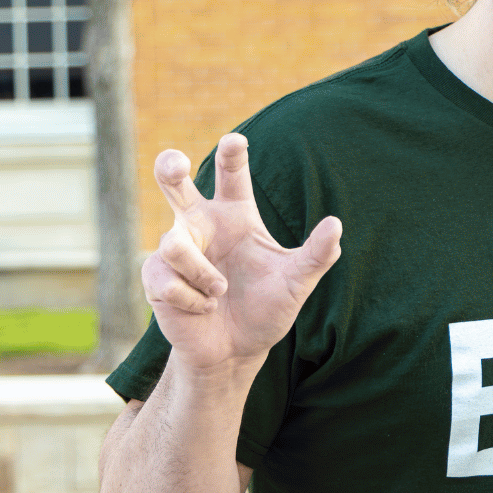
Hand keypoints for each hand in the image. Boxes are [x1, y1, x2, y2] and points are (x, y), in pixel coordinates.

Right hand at [140, 133, 342, 371]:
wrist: (235, 352)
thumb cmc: (266, 309)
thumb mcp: (296, 282)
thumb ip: (316, 254)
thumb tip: (336, 224)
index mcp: (236, 216)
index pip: (232, 177)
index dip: (232, 157)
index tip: (235, 140)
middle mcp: (203, 224)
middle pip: (177, 184)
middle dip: (170, 168)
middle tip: (172, 160)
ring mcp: (176, 248)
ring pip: (176, 244)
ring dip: (202, 273)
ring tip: (220, 292)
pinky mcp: (156, 276)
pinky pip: (167, 278)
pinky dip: (191, 298)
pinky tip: (202, 308)